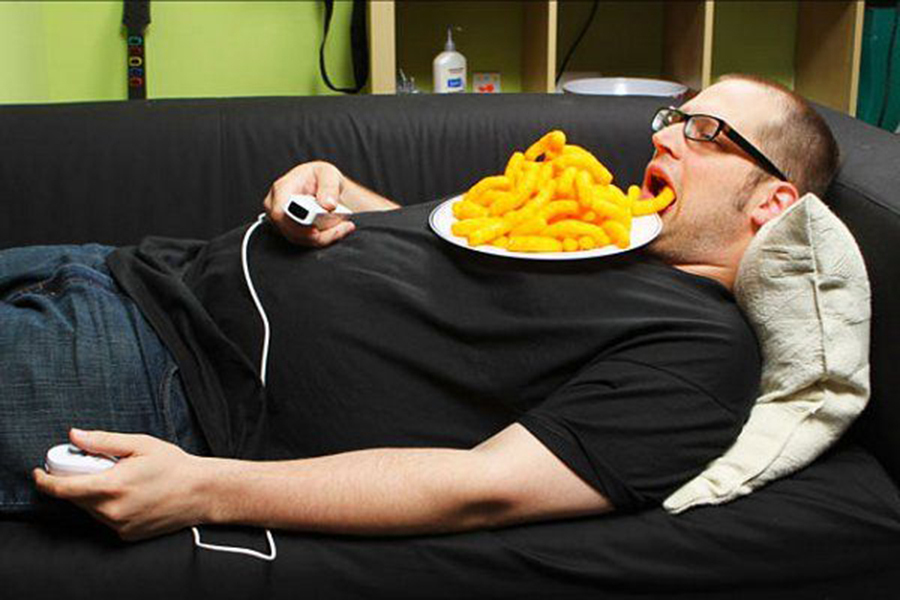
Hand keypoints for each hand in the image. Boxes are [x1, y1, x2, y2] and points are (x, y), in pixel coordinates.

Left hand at [33, 428, 206, 540]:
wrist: (201, 492)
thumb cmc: (174, 466)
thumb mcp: (140, 444)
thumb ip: (103, 441)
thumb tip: (75, 435)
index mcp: (112, 486)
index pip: (63, 488)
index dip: (46, 480)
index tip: (40, 472)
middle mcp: (112, 510)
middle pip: (74, 498)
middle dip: (76, 480)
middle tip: (96, 466)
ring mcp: (119, 525)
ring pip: (89, 509)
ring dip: (93, 494)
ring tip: (120, 479)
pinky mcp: (126, 534)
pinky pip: (105, 519)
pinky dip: (108, 506)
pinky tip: (130, 495)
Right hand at [263, 161, 355, 246]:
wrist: (322, 185)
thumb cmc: (320, 176)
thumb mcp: (328, 173)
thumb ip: (329, 187)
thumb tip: (327, 204)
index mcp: (282, 188)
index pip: (280, 212)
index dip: (296, 224)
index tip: (316, 229)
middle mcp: (277, 206)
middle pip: (291, 230)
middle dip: (318, 234)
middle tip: (342, 227)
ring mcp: (282, 220)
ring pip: (300, 239)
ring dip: (325, 237)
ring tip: (345, 227)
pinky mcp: (291, 231)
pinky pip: (306, 241)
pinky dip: (324, 239)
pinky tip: (339, 230)